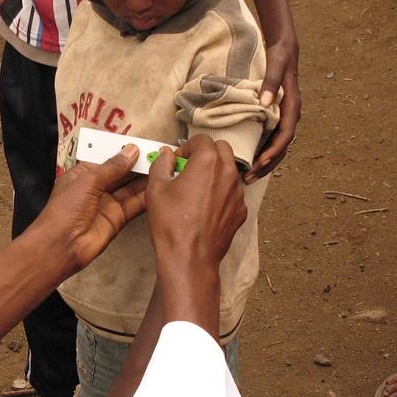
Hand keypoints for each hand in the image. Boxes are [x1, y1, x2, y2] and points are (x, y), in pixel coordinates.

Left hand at [29, 146, 146, 272]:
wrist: (62, 245)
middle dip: (137, 165)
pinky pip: (134, 205)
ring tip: (162, 168)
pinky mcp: (117, 219)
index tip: (142, 145)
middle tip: (157, 155)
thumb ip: (112, 166)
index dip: (123, 153)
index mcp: (82, 174)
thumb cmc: (65, 210)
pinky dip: (145, 197)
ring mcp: (107, 204)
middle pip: (120, 173)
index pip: (107, 159)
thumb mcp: (87, 180)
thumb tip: (130, 151)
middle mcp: (95, 188)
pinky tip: (157, 187)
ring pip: (130, 188)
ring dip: (144, 179)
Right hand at [146, 136, 246, 269]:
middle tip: (189, 168)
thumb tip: (166, 156)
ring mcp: (238, 193)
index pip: (201, 139)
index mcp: (208, 162)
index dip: (186, 146)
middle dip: (206, 154)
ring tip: (197, 189)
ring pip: (230, 171)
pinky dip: (222, 193)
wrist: (189, 257)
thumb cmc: (172, 224)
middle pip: (222, 149)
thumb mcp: (156, 189)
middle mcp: (228, 173)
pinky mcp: (241, 211)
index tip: (177, 160)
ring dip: (216, 172)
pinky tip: (205, 207)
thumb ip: (161, 164)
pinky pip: (233, 193)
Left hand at [247, 38, 299, 184]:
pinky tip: (248, 161)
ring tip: (247, 177)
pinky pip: (270, 140)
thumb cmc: (280, 55)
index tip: (260, 163)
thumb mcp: (277, 64)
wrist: (285, 48)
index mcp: (292, 107)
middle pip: (281, 148)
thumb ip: (271, 82)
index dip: (273, 151)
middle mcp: (290, 116)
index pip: (285, 136)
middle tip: (248, 179)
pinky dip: (261, 152)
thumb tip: (264, 102)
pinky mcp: (275, 117)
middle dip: (266, 165)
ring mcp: (283, 118)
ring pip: (276, 147)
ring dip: (264, 163)